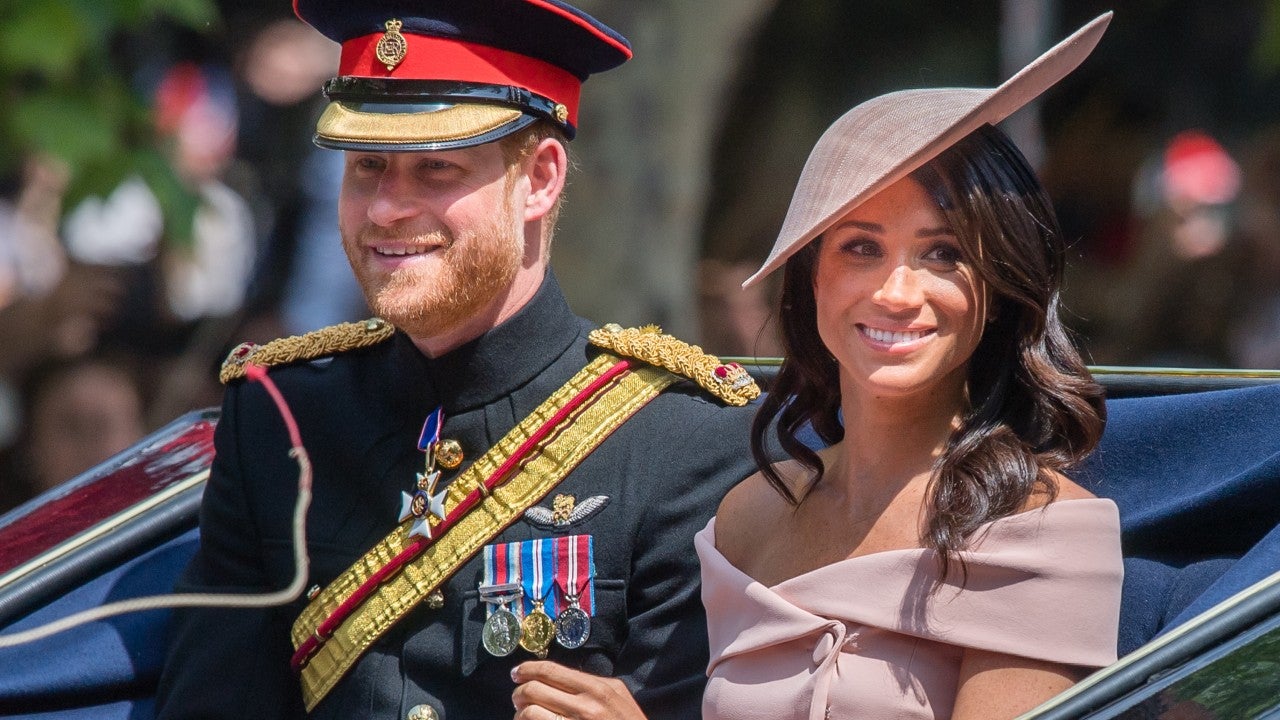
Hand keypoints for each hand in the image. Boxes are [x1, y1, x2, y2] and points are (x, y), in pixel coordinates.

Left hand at [511, 661, 647, 719]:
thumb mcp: (616, 695)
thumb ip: (590, 683)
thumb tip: (554, 677)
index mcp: (597, 689)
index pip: (550, 671)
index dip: (528, 669)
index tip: (516, 673)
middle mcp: (585, 707)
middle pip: (534, 690)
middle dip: (519, 693)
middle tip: (518, 697)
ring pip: (529, 713)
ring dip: (520, 714)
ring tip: (523, 715)